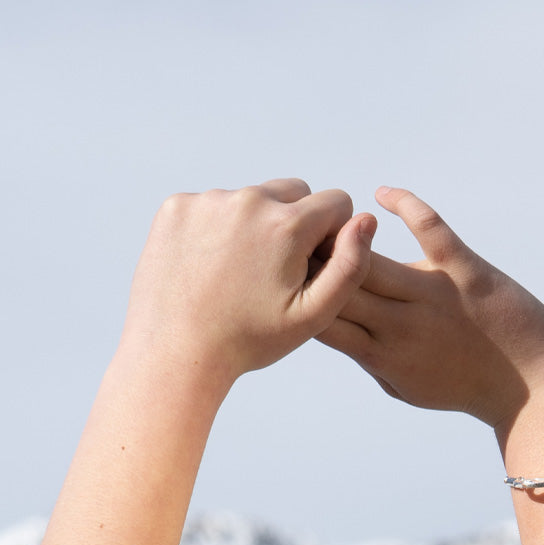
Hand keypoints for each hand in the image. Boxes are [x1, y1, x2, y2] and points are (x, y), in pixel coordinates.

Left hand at [118, 178, 375, 386]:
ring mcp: (208, 200)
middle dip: (294, 224)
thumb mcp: (313, 315)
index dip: (332, 235)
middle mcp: (248, 201)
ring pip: (252, 199)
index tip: (312, 266)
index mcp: (287, 225)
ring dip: (254, 226)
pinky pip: (214, 204)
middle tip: (274, 272)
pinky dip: (217, 228)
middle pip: (294, 192)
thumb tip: (367, 218)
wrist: (176, 352)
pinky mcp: (177, 207)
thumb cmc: (249, 340)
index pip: (335, 202)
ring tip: (238, 274)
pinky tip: (210, 266)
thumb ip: (350, 265)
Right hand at [317, 187, 543, 429]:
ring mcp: (434, 297)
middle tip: (297, 233)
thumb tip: (335, 328)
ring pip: (369, 259)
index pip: (321, 320)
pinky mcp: (468, 272)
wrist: (533, 389)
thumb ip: (368, 359)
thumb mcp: (405, 386)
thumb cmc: (463, 387)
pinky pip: (430, 229)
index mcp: (381, 356)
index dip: (299, 295)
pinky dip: (404, 205)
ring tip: (333, 216)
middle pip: (337, 286)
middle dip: (311, 260)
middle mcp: (401, 327)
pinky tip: (382, 194)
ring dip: (345, 234)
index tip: (286, 276)